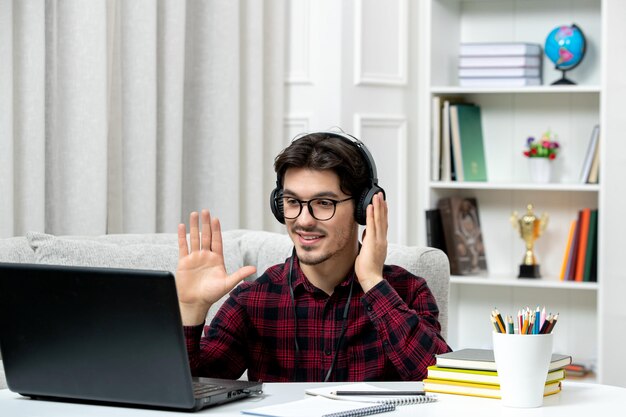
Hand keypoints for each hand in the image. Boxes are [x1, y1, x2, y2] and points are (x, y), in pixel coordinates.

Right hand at [176, 209, 255, 324]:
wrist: (195, 303)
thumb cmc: (212, 295)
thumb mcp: (227, 283)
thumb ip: (239, 274)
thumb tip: (253, 268)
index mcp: (217, 259)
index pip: (217, 241)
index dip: (216, 230)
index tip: (215, 219)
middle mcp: (206, 256)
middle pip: (206, 236)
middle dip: (205, 224)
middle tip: (205, 211)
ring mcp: (195, 258)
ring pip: (194, 238)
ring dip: (194, 226)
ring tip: (194, 214)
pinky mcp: (184, 262)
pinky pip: (183, 246)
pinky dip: (182, 236)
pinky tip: (181, 226)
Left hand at [355, 193, 387, 292]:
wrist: (371, 278)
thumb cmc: (368, 269)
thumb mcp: (368, 252)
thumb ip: (368, 242)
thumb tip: (366, 233)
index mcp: (381, 242)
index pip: (383, 225)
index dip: (383, 213)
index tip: (383, 204)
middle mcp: (382, 239)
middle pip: (383, 219)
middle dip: (382, 206)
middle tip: (381, 195)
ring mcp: (378, 240)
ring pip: (379, 220)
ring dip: (378, 206)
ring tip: (377, 196)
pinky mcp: (373, 242)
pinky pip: (372, 225)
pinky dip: (372, 215)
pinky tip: (370, 206)